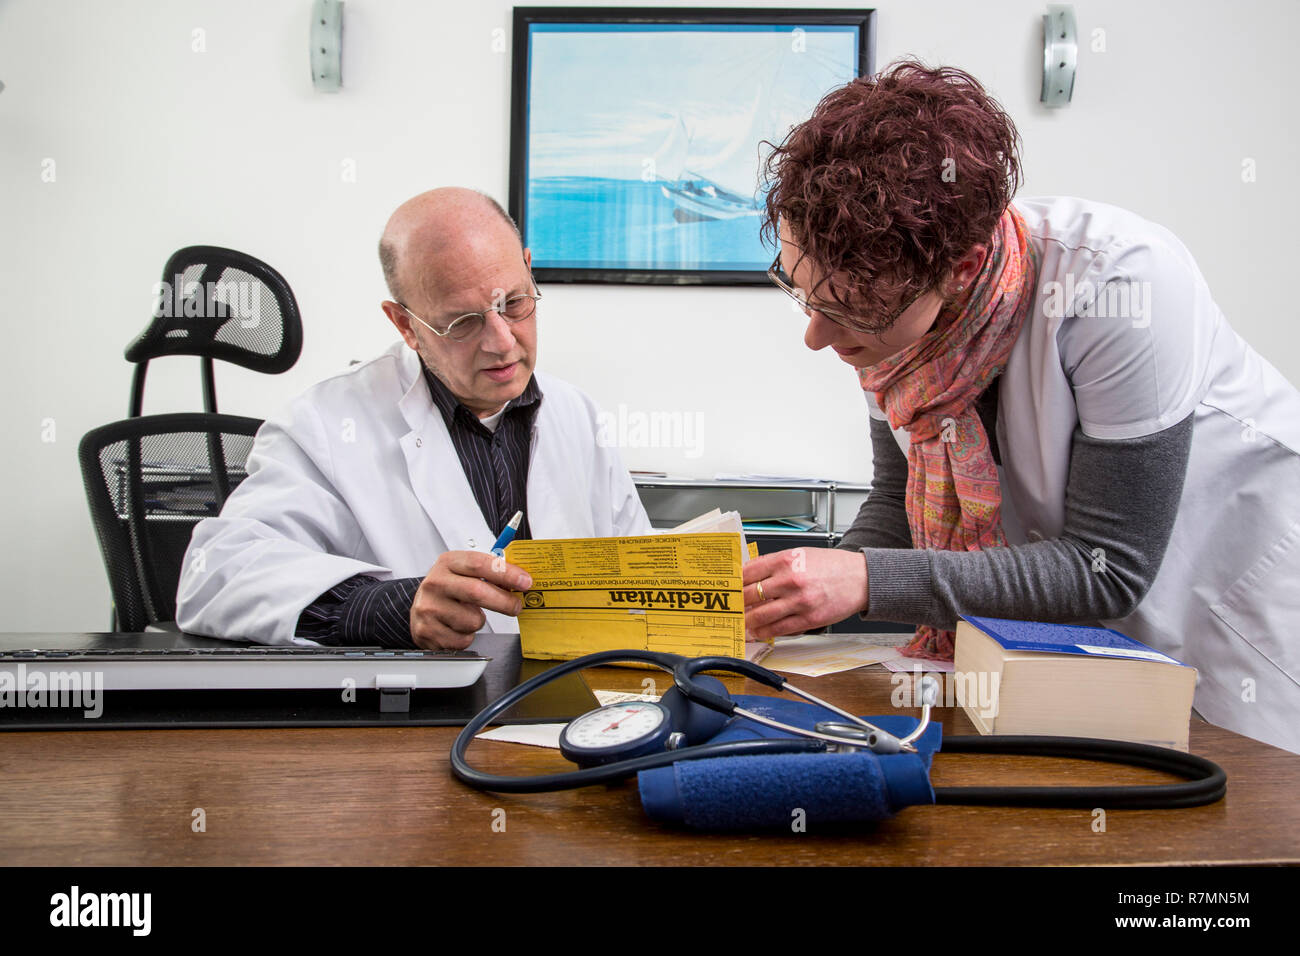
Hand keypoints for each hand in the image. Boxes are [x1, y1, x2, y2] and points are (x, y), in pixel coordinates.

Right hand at [410, 551, 532, 649]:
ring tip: (469, 615)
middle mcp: (435, 583)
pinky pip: (463, 639)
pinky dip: (467, 636)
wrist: (420, 608)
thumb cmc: (450, 589)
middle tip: (516, 606)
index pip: (479, 564)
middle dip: (504, 601)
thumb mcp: (464, 572)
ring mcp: (429, 608)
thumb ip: (489, 573)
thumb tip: (521, 580)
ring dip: (479, 621)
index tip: (525, 582)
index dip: (506, 573)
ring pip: (472, 620)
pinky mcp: (427, 631)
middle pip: (477, 592)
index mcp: (447, 563)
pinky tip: (457, 627)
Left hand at [742, 547, 868, 640]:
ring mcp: (799, 601)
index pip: (749, 572)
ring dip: (748, 621)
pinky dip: (765, 631)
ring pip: (761, 615)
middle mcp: (790, 579)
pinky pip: (779, 628)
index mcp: (787, 560)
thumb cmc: (833, 566)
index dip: (735, 582)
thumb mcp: (801, 554)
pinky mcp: (808, 619)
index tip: (730, 588)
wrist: (861, 578)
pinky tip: (758, 631)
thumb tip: (751, 575)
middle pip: (750, 594)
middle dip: (738, 603)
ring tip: (742, 622)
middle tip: (731, 608)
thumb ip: (776, 564)